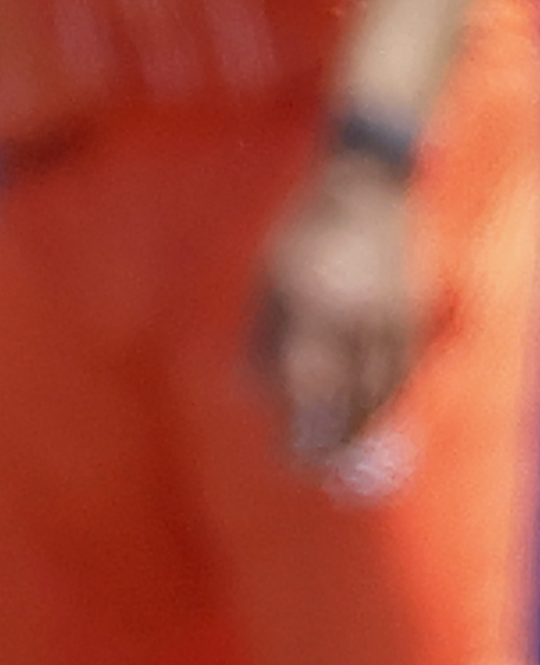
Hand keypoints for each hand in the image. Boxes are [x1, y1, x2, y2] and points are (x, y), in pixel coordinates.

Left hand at [256, 149, 419, 470]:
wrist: (367, 189)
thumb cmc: (304, 238)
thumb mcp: (268, 279)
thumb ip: (263, 337)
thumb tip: (250, 394)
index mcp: (304, 300)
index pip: (306, 382)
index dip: (304, 429)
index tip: (295, 463)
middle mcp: (350, 311)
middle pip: (351, 394)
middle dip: (338, 440)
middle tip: (323, 474)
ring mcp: (388, 311)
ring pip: (385, 387)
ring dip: (369, 428)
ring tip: (350, 460)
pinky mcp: (414, 311)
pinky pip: (404, 369)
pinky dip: (392, 400)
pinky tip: (380, 422)